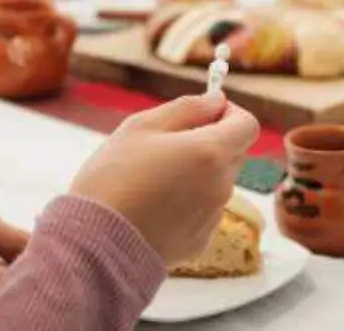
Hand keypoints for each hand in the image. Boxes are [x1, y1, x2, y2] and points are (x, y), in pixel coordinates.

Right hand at [70, 94, 259, 263]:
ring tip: (155, 179)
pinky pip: (205, 210)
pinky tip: (156, 206)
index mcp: (211, 152)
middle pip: (234, 153)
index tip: (205, 113)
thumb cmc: (114, 177)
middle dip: (211, 142)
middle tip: (170, 145)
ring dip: (199, 173)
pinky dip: (190, 203)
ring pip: (218, 182)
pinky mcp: (201, 241)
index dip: (230, 114)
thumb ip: (187, 107)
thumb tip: (217, 100)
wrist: (96, 243)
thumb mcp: (141, 127)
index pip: (247, 125)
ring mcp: (213, 216)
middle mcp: (221, 185)